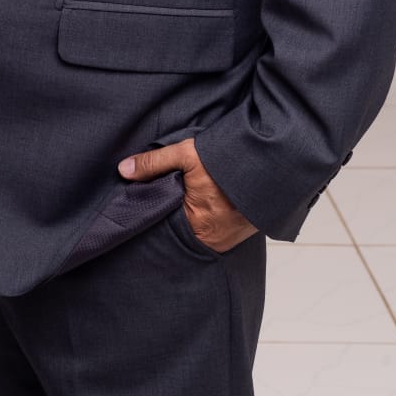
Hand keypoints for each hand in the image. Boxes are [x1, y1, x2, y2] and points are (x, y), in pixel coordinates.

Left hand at [118, 137, 257, 252]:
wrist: (272, 164)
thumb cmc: (227, 160)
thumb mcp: (186, 155)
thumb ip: (153, 163)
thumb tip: (123, 170)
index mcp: (197, 226)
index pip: (163, 225)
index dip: (153, 213)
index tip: (141, 202)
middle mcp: (213, 240)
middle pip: (179, 230)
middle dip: (169, 216)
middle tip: (162, 198)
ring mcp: (227, 240)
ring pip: (196, 231)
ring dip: (189, 217)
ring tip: (182, 199)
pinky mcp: (238, 234)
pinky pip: (213, 230)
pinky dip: (205, 218)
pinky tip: (203, 203)